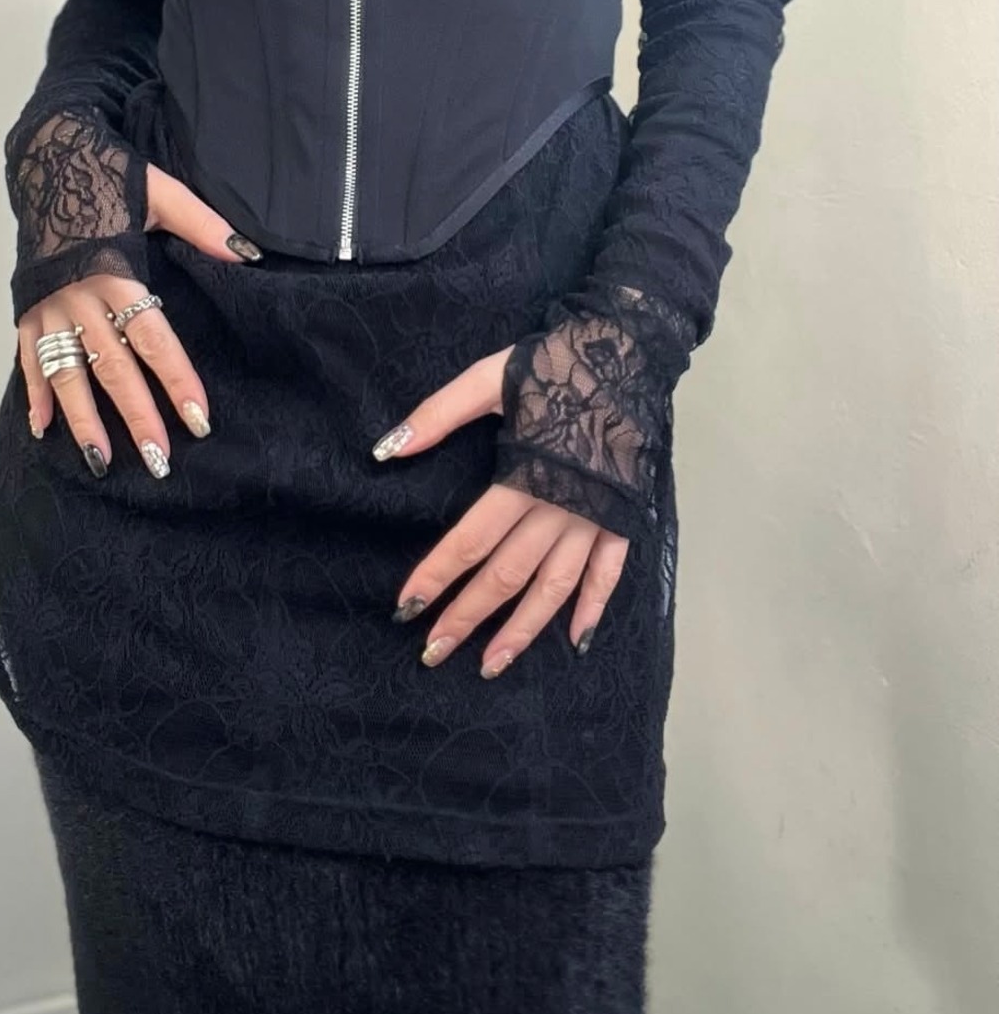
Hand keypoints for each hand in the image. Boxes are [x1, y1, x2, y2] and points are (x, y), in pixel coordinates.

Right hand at [17, 162, 258, 478]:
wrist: (48, 155)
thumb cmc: (109, 175)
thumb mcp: (162, 193)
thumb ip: (203, 225)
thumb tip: (247, 254)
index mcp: (116, 273)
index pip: (154, 340)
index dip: (177, 382)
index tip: (198, 419)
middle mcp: (80, 298)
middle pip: (113, 369)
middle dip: (135, 417)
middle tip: (158, 460)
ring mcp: (49, 308)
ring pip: (67, 375)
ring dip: (83, 421)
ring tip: (101, 462)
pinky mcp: (26, 310)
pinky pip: (28, 360)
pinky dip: (33, 395)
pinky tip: (43, 430)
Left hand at [373, 348, 629, 675]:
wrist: (627, 350)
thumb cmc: (553, 363)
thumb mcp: (488, 378)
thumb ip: (438, 414)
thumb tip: (385, 451)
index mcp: (524, 477)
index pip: (471, 540)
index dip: (437, 576)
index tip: (406, 608)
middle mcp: (560, 507)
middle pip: (507, 574)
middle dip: (469, 617)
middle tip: (434, 653)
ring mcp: (596, 517)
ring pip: (555, 587)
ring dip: (523, 629)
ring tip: (492, 663)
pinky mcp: (623, 516)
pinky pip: (609, 572)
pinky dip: (593, 607)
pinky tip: (576, 641)